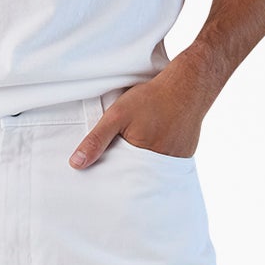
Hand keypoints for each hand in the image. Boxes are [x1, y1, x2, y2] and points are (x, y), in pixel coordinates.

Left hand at [68, 68, 207, 166]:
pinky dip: (157, 156)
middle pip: (136, 177)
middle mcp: (160, 167)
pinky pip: (165, 163)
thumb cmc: (152, 99)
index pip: (120, 178)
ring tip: (139, 147)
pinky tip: (155, 141)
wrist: (188, 86)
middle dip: (125, 172)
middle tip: (120, 156)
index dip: (110, 175)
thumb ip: (96, 140)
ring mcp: (175, 162)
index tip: (101, 173)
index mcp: (141, 161)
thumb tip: (76, 164)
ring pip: (151, 170)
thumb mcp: (116, 115)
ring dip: (142, 164)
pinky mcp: (184, 156)